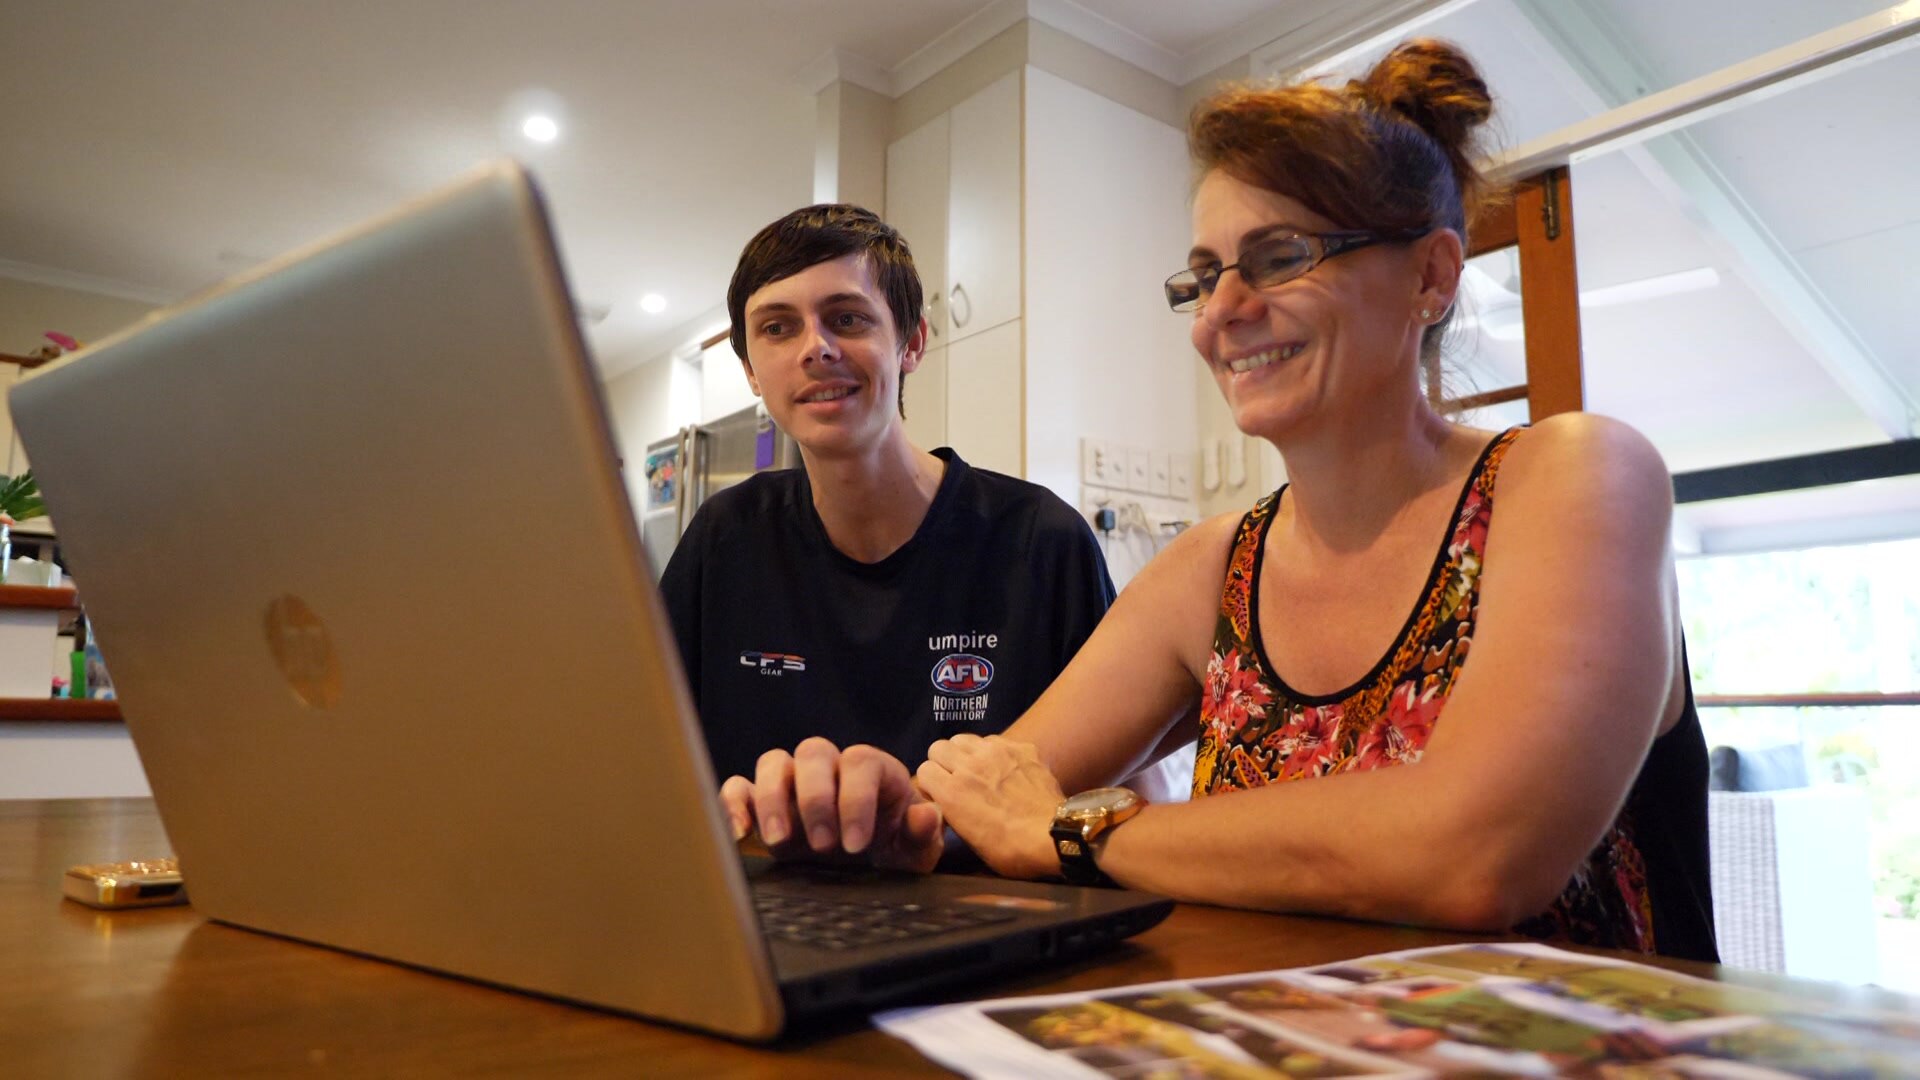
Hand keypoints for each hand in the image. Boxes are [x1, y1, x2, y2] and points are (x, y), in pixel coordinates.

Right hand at [717, 737, 944, 872]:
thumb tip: (925, 816)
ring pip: (773, 762)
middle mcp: (830, 768)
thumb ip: (921, 832)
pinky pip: (738, 787)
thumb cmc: (895, 847)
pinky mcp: (762, 804)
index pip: (860, 763)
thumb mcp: (916, 848)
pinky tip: (739, 835)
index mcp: (872, 770)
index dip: (856, 799)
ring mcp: (793, 783)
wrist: (870, 863)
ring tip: (780, 842)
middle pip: (813, 752)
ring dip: (772, 798)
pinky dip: (733, 804)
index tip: (856, 844)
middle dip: (815, 798)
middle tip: (823, 846)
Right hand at [916, 734, 1063, 879]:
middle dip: (943, 763)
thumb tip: (944, 802)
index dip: (931, 784)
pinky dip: (995, 752)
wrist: (1055, 836)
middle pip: (938, 747)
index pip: (923, 770)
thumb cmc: (1010, 850)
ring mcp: (997, 752)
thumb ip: (952, 812)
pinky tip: (1006, 768)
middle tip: (956, 779)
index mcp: (952, 792)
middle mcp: (970, 765)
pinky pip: (995, 740)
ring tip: (979, 770)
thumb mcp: (969, 839)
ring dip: (966, 753)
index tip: (940, 794)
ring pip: (964, 738)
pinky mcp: (1020, 747)